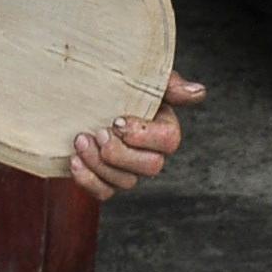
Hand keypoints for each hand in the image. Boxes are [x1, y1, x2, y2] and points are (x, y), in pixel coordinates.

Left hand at [69, 69, 204, 199]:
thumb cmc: (115, 85)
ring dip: (99, 164)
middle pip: (151, 167)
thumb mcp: (142, 78)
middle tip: (98, 132)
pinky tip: (74, 160)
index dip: (143, 135)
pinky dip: (88, 180)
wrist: (78, 96)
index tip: (117, 120)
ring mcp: (129, 170)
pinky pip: (104, 193)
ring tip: (80, 140)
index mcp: (163, 127)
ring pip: (125, 182)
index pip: (169, 141)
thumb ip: (169, 84)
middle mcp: (151, 153)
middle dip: (120, 153)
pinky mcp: (106, 181)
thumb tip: (197, 92)